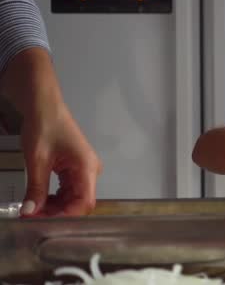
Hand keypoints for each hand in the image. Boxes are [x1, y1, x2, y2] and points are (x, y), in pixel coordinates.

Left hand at [20, 102, 101, 216]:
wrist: (43, 106)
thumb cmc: (45, 124)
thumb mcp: (37, 160)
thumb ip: (36, 189)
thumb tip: (30, 212)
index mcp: (86, 167)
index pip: (84, 202)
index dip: (66, 217)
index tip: (43, 223)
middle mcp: (89, 171)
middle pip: (78, 203)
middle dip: (56, 213)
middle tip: (31, 218)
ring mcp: (83, 170)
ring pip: (72, 199)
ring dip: (53, 207)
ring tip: (32, 210)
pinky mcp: (74, 169)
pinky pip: (67, 190)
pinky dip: (53, 198)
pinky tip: (38, 200)